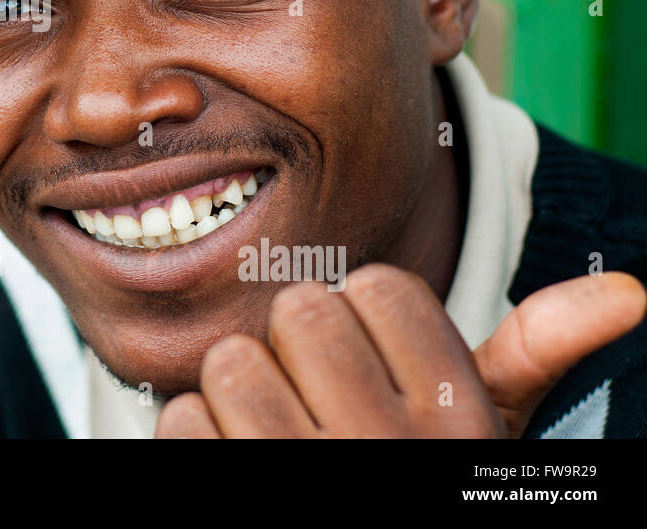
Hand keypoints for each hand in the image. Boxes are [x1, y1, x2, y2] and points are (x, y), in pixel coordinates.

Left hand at [155, 263, 645, 437]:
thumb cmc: (415, 484)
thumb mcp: (485, 437)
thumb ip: (535, 354)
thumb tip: (630, 289)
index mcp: (458, 424)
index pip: (380, 289)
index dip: (364, 318)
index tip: (374, 366)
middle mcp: (388, 453)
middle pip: (301, 311)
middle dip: (299, 348)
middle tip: (318, 401)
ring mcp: (305, 478)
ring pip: (232, 360)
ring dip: (240, 394)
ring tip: (276, 435)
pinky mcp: (235, 495)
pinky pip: (182, 417)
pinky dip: (198, 436)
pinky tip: (237, 463)